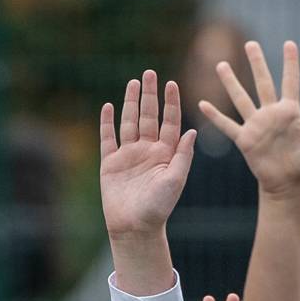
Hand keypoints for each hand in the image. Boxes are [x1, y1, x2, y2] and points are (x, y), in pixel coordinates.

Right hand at [99, 70, 196, 240]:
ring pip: (129, 122)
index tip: (171, 84)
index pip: (169, 122)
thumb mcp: (175, 180)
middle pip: (148, 116)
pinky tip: (108, 107)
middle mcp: (147, 151)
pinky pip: (108, 139)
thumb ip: (183, 155)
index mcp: (166, 154)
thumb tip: (192, 130)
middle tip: (150, 73)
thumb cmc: (159, 208)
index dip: (171, 103)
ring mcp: (128, 155)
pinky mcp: (110, 164)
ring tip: (133, 83)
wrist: (135, 227)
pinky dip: (107, 123)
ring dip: (131, 103)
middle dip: (150, 95)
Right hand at [196, 40, 299, 193]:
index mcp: (290, 110)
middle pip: (262, 83)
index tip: (289, 44)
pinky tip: (202, 104)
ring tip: (222, 65)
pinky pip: (228, 125)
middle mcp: (271, 113)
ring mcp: (256, 125)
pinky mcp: (245, 139)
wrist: (288, 184)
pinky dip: (215, 116)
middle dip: (257, 63)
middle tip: (250, 44)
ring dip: (231, 82)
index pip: (290, 81)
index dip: (290, 63)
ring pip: (241, 98)